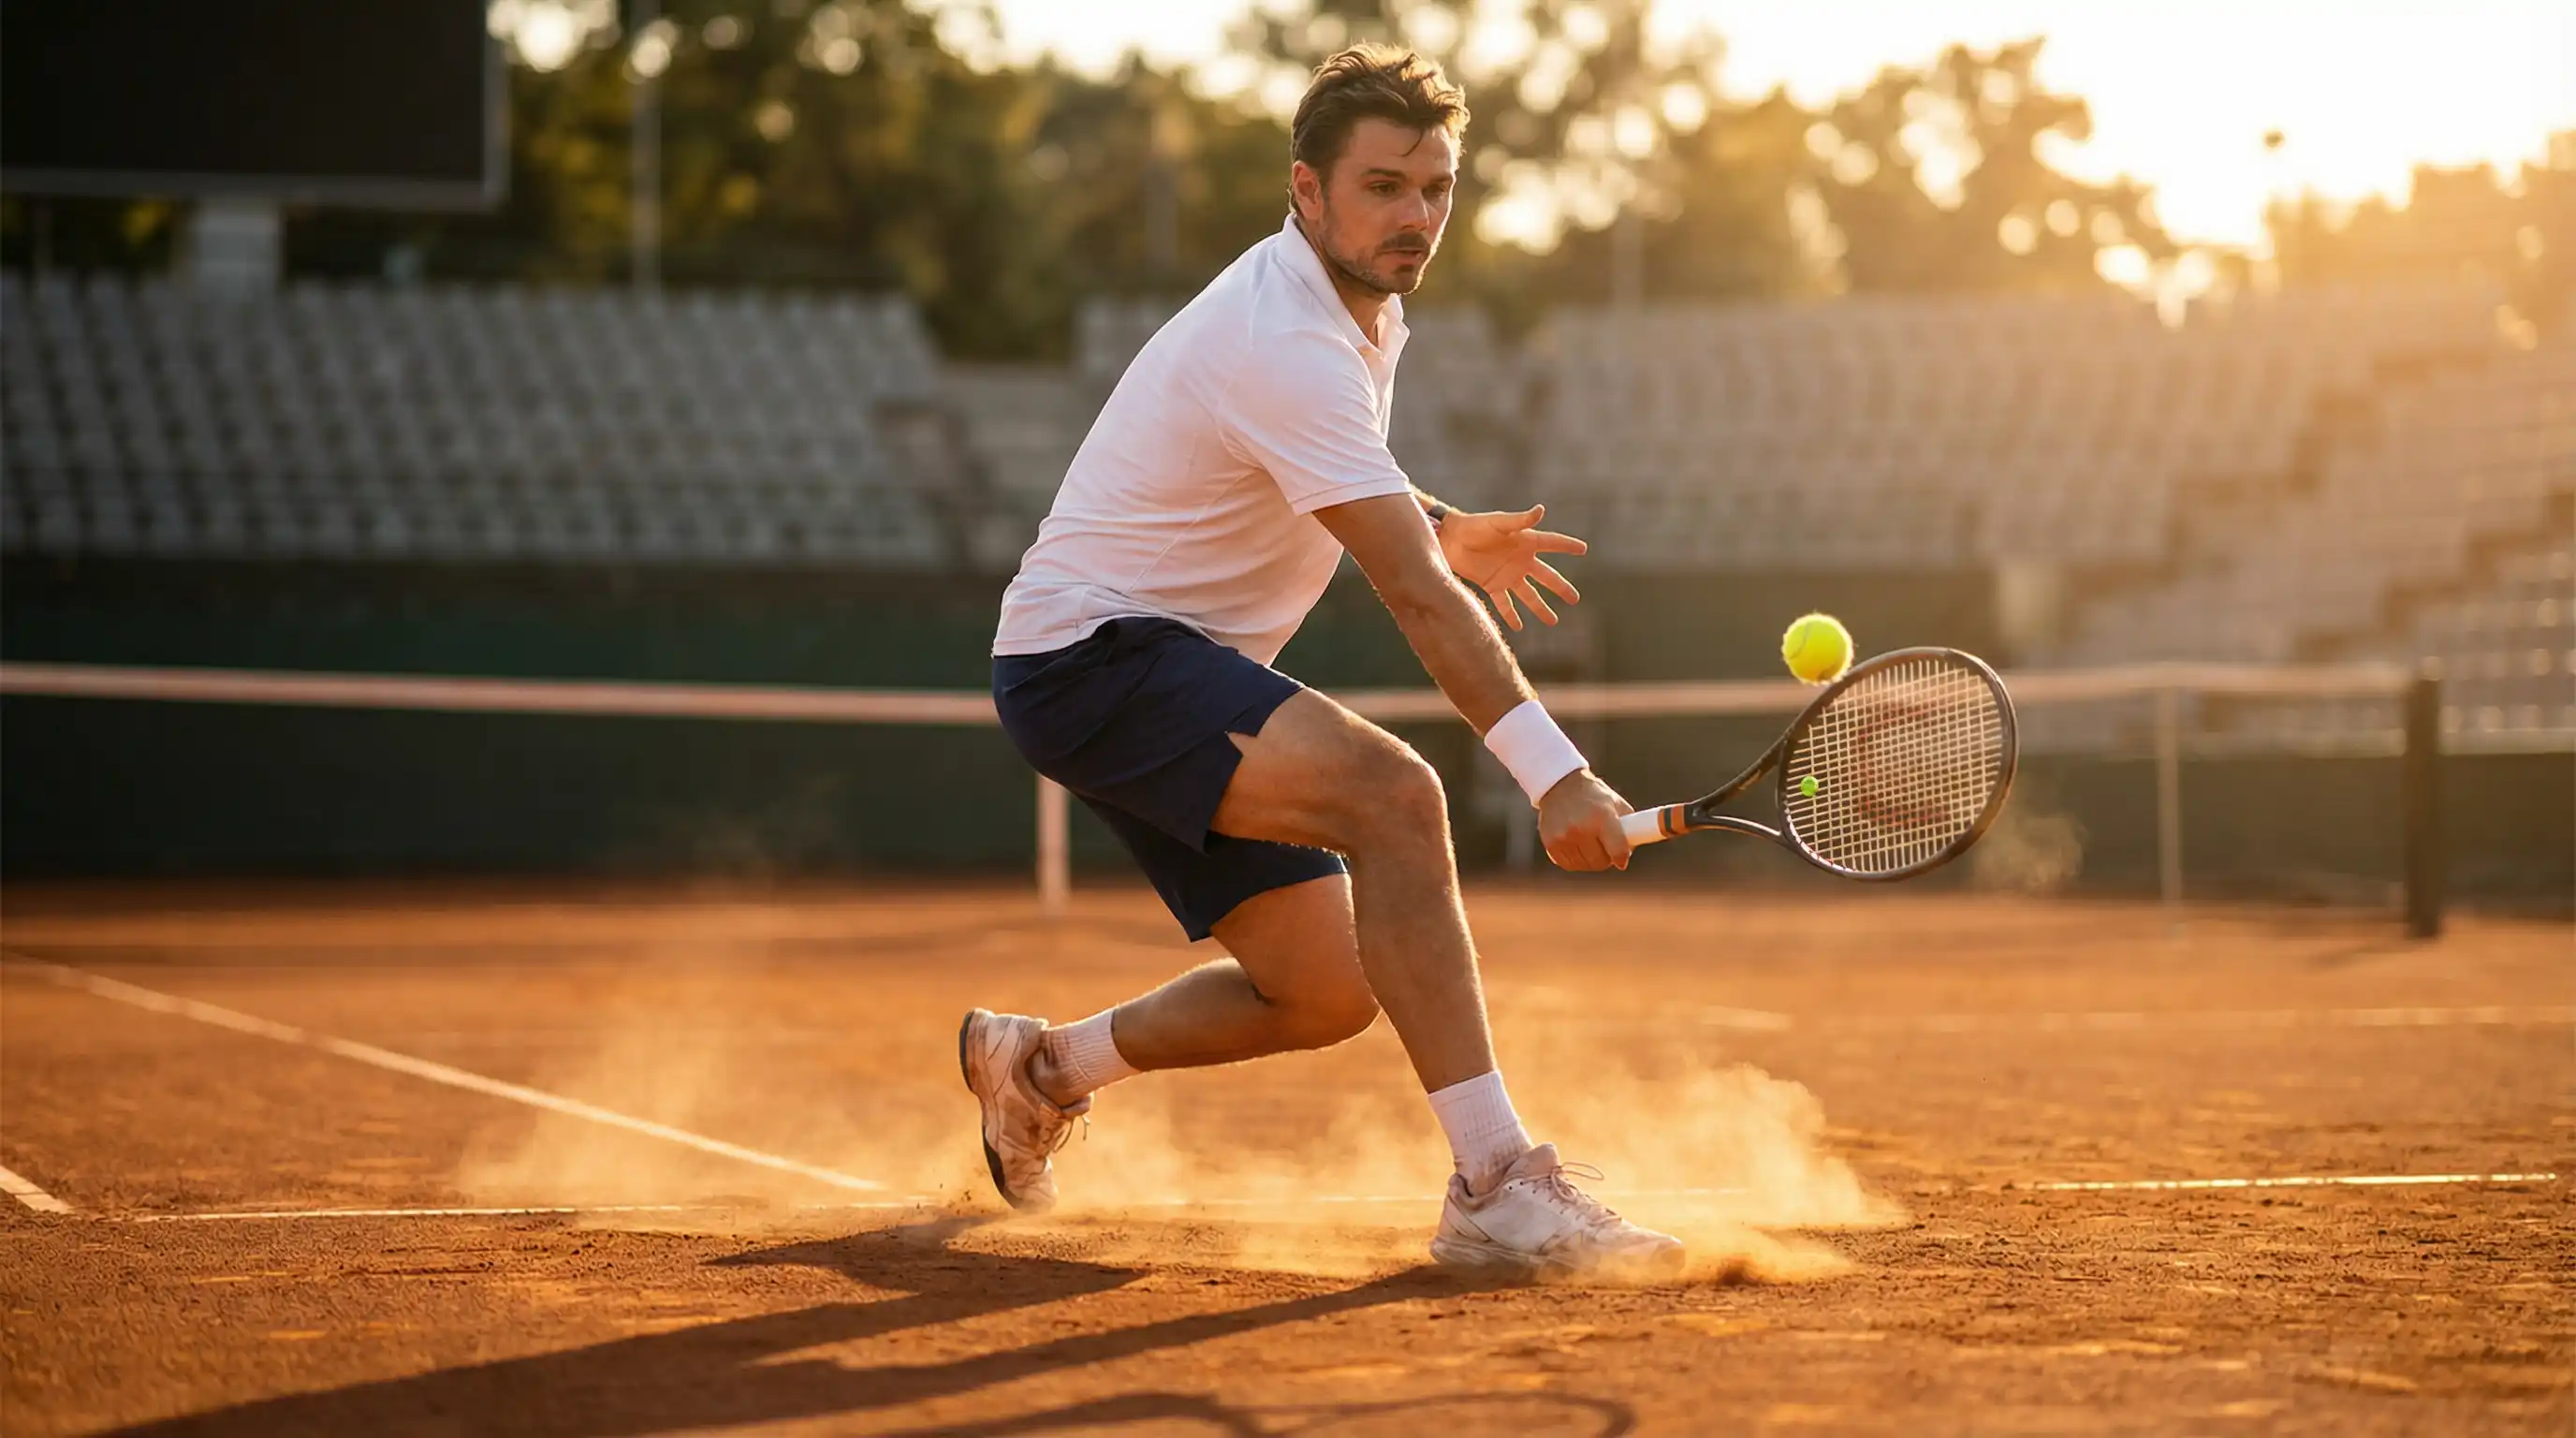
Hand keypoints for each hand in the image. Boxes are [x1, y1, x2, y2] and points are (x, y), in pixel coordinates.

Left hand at [1437, 504, 1584, 631]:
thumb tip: (1541, 510)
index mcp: (1525, 541)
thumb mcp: (1499, 522)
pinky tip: (1519, 626)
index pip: (1552, 543)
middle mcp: (1520, 560)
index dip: (1567, 545)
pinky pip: (1505, 603)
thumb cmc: (1474, 525)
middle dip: (1560, 588)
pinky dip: (1511, 615)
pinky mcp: (1492, 585)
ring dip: (1540, 608)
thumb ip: (1520, 520)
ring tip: (1553, 621)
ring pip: (1529, 595)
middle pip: (1546, 577)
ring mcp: (1507, 575)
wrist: (1450, 539)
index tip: (1583, 549)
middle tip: (1575, 600)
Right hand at [1535, 770, 1633, 871]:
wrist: (1560, 784)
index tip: (1621, 860)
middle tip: (1605, 849)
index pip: (1618, 850)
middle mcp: (1582, 827)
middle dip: (1606, 858)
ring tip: (1589, 845)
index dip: (1621, 858)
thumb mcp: (1616, 804)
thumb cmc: (1594, 796)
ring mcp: (1564, 836)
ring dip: (1589, 860)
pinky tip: (1576, 847)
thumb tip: (1631, 851)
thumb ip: (1629, 827)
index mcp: (1603, 816)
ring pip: (1584, 865)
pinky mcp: (1550, 843)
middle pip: (1600, 862)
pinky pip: (1568, 864)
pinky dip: (1574, 860)